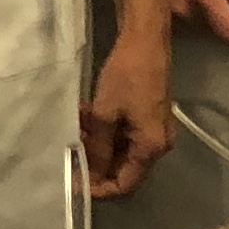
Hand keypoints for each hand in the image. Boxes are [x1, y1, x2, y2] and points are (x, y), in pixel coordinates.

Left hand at [82, 22, 173, 197]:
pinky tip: (86, 116)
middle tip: (70, 153)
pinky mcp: (147, 116)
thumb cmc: (126, 76)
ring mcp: (153, 130)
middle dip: (95, 163)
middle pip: (124, 169)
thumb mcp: (105, 114)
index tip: (75, 183)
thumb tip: (88, 175)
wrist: (145, 40)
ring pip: (121, 150)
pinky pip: (124, 134)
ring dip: (97, 144)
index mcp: (151, 148)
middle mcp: (158, 145)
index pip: (125, 184)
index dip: (100, 188)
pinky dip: (105, 131)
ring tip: (76, 128)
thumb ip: (97, 149)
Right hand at [151, 0, 228, 44]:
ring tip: (203, 2)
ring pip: (198, 32)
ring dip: (205, 22)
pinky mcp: (157, 20)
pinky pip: (182, 28)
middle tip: (227, 6)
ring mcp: (169, 20)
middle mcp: (186, 14)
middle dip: (223, 23)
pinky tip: (184, 1)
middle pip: (215, 34)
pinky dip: (188, 19)